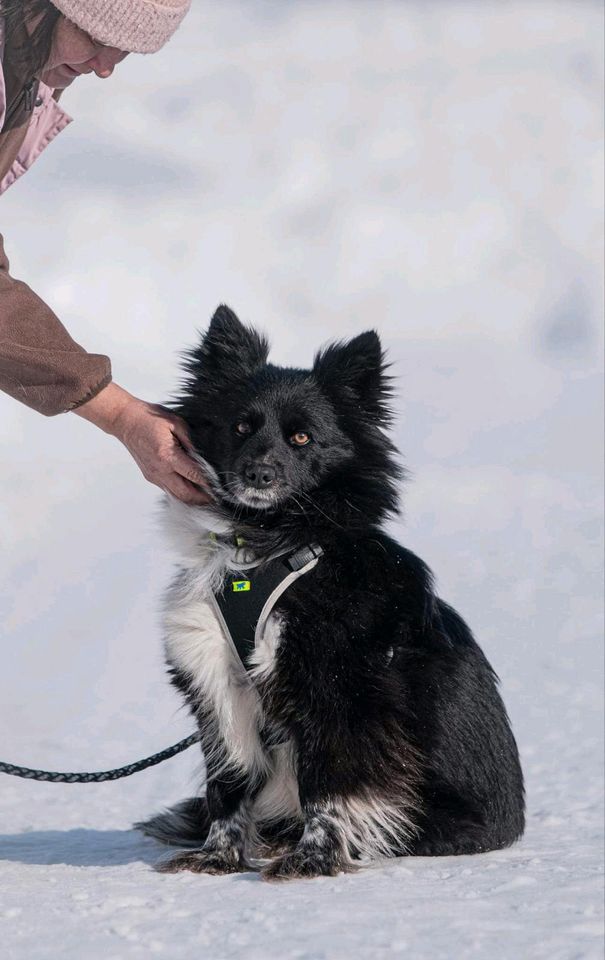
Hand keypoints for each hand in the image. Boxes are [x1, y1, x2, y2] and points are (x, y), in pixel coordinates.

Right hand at [73, 383, 212, 504]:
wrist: (125, 421)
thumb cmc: (149, 418)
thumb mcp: (175, 422)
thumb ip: (191, 440)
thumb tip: (205, 456)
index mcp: (167, 455)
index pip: (194, 475)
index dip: (209, 483)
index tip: (221, 486)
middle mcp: (159, 470)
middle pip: (186, 494)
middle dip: (203, 498)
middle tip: (217, 497)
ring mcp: (153, 475)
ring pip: (176, 496)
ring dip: (192, 499)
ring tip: (207, 496)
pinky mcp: (150, 476)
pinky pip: (169, 490)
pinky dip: (182, 492)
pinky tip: (192, 488)